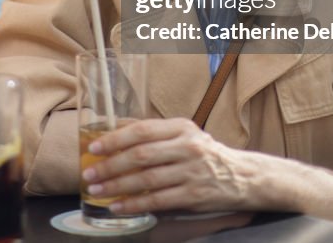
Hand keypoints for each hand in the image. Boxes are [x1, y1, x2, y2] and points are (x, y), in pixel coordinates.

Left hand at [81, 118, 259, 214]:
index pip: (142, 130)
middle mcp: (188, 147)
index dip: (115, 139)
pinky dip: (135, 204)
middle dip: (110, 165)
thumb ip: (153, 131)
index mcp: (182, 127)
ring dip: (117, 186)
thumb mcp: (184, 134)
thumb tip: (114, 128)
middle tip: (89, 173)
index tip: (94, 147)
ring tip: (98, 189)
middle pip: (141, 156)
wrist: (243, 176)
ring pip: (147, 179)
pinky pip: (158, 200)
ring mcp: (192, 172)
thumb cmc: (204, 154)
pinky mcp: (195, 195)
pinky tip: (119, 205)